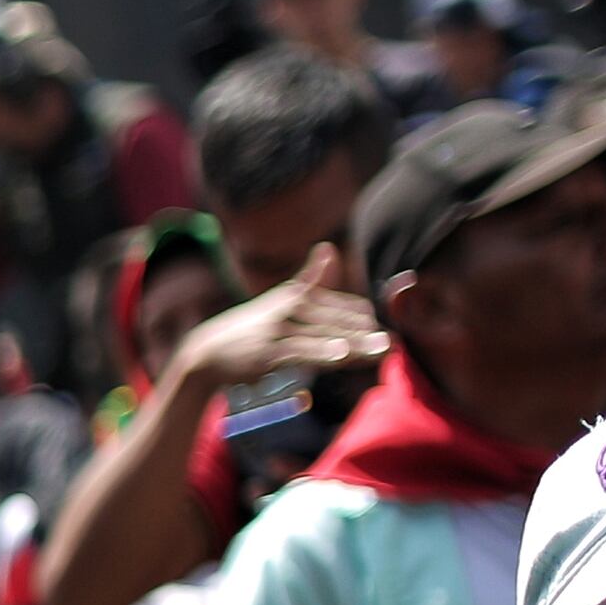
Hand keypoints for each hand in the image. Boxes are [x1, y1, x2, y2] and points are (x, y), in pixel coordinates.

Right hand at [166, 244, 386, 399]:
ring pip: (325, 338)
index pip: (342, 307)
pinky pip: (301, 352)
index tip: (391, 329)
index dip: (366, 319)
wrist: (207, 352)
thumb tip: (329, 249)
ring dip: (356, 346)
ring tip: (383, 350)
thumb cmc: (249, 328)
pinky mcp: (268, 352)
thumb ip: (309, 278)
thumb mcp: (279, 298)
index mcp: (297, 296)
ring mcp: (278, 330)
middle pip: (338, 323)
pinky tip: (342, 356)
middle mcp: (290, 308)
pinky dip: (322, 353)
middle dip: (369, 334)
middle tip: (398, 343)